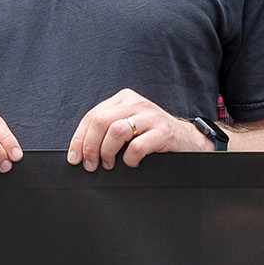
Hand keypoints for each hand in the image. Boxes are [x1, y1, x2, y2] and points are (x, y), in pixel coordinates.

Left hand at [67, 89, 212, 171]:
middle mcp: (136, 103)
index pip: (92, 116)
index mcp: (123, 99)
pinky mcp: (163, 131)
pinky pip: (137, 146)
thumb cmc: (152, 137)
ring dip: (107, 152)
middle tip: (91, 165)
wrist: (188, 140)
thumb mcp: (129, 125)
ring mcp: (151, 116)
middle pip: (100, 122)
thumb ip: (108, 129)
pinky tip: (131, 163)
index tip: (75, 158)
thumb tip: (81, 150)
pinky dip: (129, 159)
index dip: (79, 139)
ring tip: (109, 165)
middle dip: (90, 147)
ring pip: (116, 131)